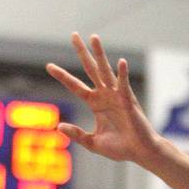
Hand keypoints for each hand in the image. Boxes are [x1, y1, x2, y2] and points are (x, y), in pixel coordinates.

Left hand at [47, 33, 159, 165]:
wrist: (139, 153)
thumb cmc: (120, 148)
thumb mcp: (93, 143)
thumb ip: (77, 134)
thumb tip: (59, 126)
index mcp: (95, 103)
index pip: (75, 86)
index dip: (62, 76)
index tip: (49, 66)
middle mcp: (104, 95)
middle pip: (90, 69)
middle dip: (82, 52)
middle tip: (73, 35)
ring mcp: (116, 95)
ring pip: (106, 70)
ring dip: (100, 54)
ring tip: (93, 37)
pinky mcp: (128, 101)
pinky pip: (124, 85)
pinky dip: (123, 74)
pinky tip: (120, 62)